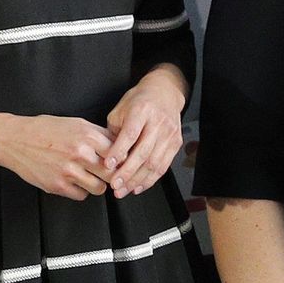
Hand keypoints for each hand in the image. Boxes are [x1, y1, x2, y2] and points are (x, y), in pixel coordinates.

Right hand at [0, 115, 112, 199]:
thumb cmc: (45, 129)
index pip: (119, 154)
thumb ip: (98, 134)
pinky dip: (80, 191)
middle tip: (108, 175)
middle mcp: (80, 153)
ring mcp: (68, 171)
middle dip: (112, 176)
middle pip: (112, 174)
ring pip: (99, 188)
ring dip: (97, 185)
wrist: (14, 139)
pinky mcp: (58, 185)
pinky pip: (81, 195)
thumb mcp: (75, 123)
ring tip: (90, 177)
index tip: (120, 163)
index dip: (122, 160)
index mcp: (87, 135)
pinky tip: (74, 181)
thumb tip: (120, 146)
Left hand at [104, 69, 185, 196]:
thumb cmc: (140, 100)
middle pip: (143, 152)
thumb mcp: (121, 109)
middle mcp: (158, 123)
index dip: (119, 151)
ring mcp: (169, 134)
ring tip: (124, 190)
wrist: (165, 92)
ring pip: (154, 163)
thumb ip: (114, 131)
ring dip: (137, 180)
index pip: (130, 134)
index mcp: (142, 110)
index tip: (108, 165)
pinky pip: (163, 166)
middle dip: (127, 172)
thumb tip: (108, 156)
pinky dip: (150, 179)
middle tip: (115, 185)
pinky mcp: (175, 144)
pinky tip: (138, 186)